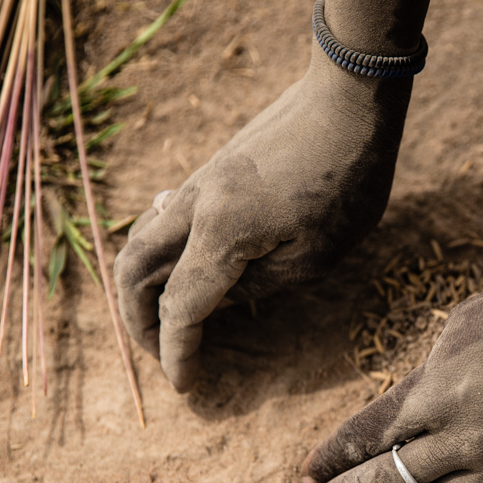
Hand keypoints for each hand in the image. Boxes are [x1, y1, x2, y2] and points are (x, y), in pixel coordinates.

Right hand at [114, 45, 411, 390]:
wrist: (348, 97)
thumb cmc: (347, 178)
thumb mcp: (316, 253)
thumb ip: (259, 284)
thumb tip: (219, 300)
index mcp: (221, 232)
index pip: (179, 306)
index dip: (177, 352)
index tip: (185, 386)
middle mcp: (195, 205)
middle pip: (133, 270)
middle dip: (138, 320)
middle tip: (163, 354)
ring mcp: (199, 183)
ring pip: (140, 239)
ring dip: (142, 285)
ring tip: (169, 320)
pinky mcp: (212, 171)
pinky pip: (166, 220)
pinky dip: (163, 255)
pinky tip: (190, 273)